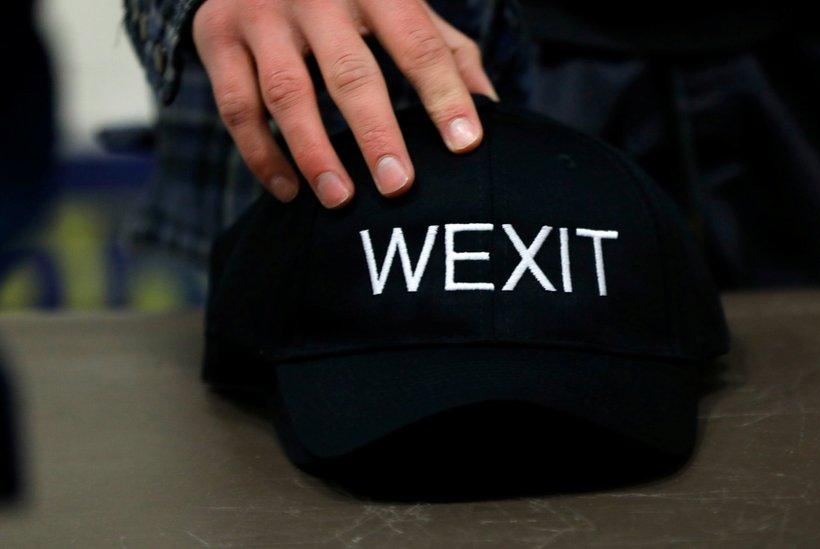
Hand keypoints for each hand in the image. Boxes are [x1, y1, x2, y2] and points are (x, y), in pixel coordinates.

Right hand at [192, 0, 497, 207]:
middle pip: (350, 71)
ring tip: (341, 199)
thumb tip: (490, 108)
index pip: (419, 45)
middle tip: (398, 185)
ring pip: (287, 93)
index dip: (445, 95)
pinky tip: (290, 189)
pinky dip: (262, 154)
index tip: (467, 144)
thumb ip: (445, 51)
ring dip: (314, 153)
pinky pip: (236, 107)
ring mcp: (262, 16)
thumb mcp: (401, 6)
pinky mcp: (217, 38)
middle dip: (377, 132)